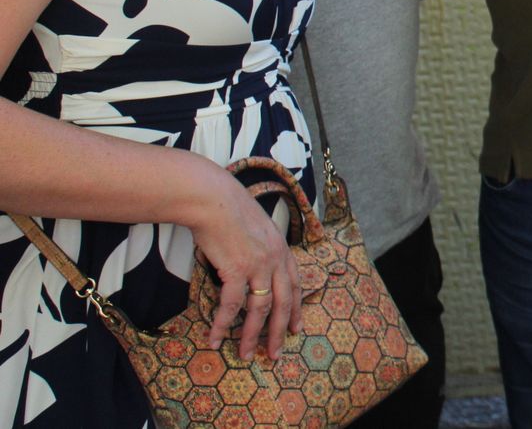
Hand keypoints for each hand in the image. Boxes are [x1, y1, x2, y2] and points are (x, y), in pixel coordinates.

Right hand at [186, 163, 302, 359]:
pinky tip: (215, 339)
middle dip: (279, 332)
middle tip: (275, 353)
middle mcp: (276, 259)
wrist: (214, 198)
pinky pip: (231, 305)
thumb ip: (262, 249)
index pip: (295, 285)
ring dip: (250, 336)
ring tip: (244, 354)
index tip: (296, 328)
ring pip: (259, 310)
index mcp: (282, 249)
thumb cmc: (230, 211)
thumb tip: (256, 268)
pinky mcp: (237, 269)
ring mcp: (258, 265)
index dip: (295, 309)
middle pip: (283, 303)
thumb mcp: (257, 229)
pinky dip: (222, 325)